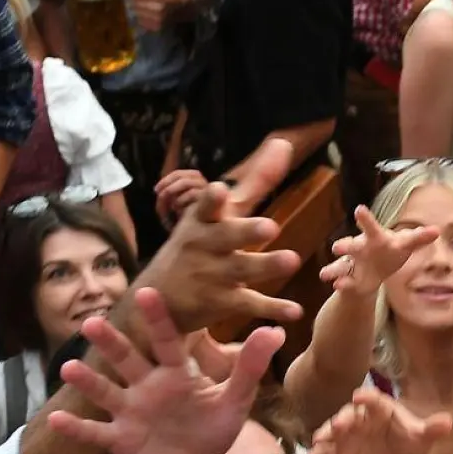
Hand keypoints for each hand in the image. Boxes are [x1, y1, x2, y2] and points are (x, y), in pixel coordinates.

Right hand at [48, 288, 284, 453]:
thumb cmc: (212, 428)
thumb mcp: (235, 399)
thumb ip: (250, 366)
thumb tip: (275, 330)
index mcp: (177, 373)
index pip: (167, 341)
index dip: (159, 319)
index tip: (148, 291)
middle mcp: (147, 386)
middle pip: (127, 360)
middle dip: (110, 343)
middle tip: (91, 321)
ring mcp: (130, 412)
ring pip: (106, 391)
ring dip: (87, 381)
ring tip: (69, 367)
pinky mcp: (119, 438)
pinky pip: (94, 432)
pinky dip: (76, 429)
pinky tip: (55, 420)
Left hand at [123, 0, 180, 32]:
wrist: (181, 5)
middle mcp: (156, 8)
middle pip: (133, 3)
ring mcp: (156, 19)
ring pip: (135, 12)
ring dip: (138, 7)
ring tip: (147, 4)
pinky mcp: (155, 26)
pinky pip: (140, 20)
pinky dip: (142, 15)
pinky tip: (149, 12)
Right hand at [134, 140, 303, 333]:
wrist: (157, 300)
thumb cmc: (197, 246)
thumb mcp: (215, 213)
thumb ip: (254, 182)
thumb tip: (284, 142)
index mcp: (201, 221)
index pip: (204, 207)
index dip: (212, 200)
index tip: (220, 191)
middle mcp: (205, 246)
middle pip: (227, 236)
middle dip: (245, 230)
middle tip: (269, 226)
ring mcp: (212, 275)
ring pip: (243, 269)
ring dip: (267, 265)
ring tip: (292, 260)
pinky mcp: (221, 302)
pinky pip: (251, 303)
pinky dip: (273, 308)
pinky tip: (295, 311)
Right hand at [307, 388, 452, 453]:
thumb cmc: (410, 442)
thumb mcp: (422, 437)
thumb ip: (432, 429)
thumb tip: (449, 421)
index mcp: (380, 408)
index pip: (373, 399)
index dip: (366, 397)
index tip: (359, 396)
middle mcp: (359, 417)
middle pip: (348, 413)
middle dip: (342, 418)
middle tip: (337, 425)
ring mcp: (345, 434)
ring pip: (331, 431)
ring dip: (324, 434)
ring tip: (318, 441)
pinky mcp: (336, 452)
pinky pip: (324, 451)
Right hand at [319, 205, 438, 294]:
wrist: (372, 270)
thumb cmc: (390, 251)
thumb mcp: (405, 245)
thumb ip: (418, 238)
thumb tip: (436, 230)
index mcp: (376, 239)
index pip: (372, 229)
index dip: (366, 220)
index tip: (358, 209)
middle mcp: (361, 247)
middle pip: (353, 245)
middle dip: (346, 245)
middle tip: (337, 247)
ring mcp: (352, 262)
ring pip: (342, 264)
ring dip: (335, 268)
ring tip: (325, 275)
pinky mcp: (349, 278)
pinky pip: (343, 281)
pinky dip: (341, 284)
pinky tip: (337, 286)